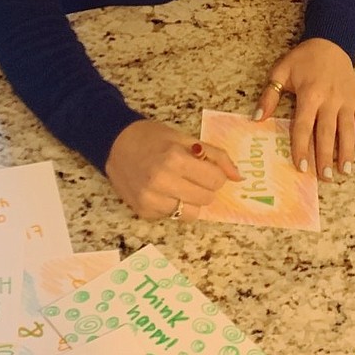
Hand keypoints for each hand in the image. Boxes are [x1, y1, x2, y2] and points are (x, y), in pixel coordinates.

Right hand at [104, 120, 241, 220]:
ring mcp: (151, 200)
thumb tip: (238, 177)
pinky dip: (174, 206)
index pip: (215, 180)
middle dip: (205, 187)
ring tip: (179, 184)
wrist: (115, 144)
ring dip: (191, 200)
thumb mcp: (186, 138)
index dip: (215, 174)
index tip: (207, 168)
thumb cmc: (153, 137)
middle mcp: (161, 182)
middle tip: (194, 176)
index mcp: (175, 159)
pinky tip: (164, 191)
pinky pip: (172, 217)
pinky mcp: (143, 212)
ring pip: (191, 214)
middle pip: (206, 199)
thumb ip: (215, 155)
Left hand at [254, 38, 354, 180]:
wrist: (330, 42)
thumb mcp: (281, 71)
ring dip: (347, 151)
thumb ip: (269, 95)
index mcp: (310, 94)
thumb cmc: (303, 59)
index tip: (301, 167)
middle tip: (324, 177)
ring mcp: (347, 100)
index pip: (304, 126)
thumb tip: (257, 119)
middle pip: (327, 132)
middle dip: (325, 156)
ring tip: (344, 171)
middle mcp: (330, 100)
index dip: (302, 147)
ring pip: (348, 130)